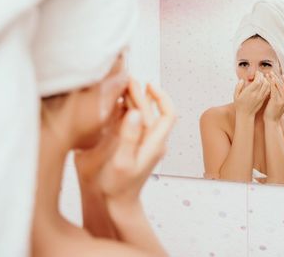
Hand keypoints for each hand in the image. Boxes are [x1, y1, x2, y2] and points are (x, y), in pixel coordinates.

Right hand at [98, 83, 175, 215]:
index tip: (149, 84)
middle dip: (142, 93)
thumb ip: (129, 137)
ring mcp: (143, 143)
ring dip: (134, 100)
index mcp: (154, 144)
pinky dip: (126, 110)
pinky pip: (134, 123)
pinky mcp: (133, 145)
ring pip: (144, 115)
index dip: (162, 97)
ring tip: (121, 86)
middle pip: (152, 111)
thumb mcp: (122, 163)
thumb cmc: (117, 187)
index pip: (168, 114)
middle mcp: (152, 141)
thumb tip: (136, 112)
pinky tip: (115, 102)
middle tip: (127, 79)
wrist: (115, 204)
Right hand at [233, 71, 269, 116]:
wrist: (245, 115)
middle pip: (264, 82)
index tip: (257, 73)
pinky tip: (265, 84)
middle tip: (260, 74)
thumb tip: (242, 80)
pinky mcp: (263, 99)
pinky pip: (268, 90)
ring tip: (263, 78)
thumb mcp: (235, 95)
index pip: (258, 81)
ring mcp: (261, 97)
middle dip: (263, 76)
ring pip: (268, 86)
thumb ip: (238, 86)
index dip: (258, 75)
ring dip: (266, 80)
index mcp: (249, 92)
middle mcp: (256, 94)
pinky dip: (268, 85)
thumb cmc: (239, 105)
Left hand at [263, 72, 283, 121]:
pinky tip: (267, 80)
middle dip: (278, 77)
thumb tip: (275, 90)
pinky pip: (274, 90)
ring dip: (274, 79)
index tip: (282, 75)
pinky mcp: (275, 101)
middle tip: (272, 72)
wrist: (272, 122)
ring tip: (268, 74)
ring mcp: (282, 100)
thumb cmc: (273, 114)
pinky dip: (271, 83)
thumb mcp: (278, 105)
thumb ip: (278, 98)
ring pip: (279, 86)